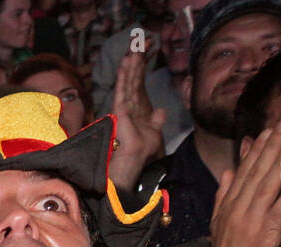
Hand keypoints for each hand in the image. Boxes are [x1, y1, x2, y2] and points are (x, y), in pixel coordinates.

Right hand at [108, 52, 164, 191]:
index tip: (141, 57)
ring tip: (132, 49)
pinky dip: (124, 77)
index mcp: (134, 113)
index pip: (136, 89)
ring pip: (127, 83)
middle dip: (135, 65)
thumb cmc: (140, 154)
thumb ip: (156, 121)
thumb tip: (161, 110)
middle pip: (132, 83)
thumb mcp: (154, 134)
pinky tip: (126, 64)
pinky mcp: (120, 112)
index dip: (139, 73)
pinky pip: (123, 91)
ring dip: (130, 66)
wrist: (131, 166)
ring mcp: (122, 110)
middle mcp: (127, 110)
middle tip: (137, 46)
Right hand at [200, 121, 280, 246]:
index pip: (245, 171)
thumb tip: (227, 171)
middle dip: (272, 147)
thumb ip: (223, 194)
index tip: (267, 132)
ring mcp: (252, 219)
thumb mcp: (217, 220)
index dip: (257, 150)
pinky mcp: (264, 232)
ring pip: (268, 185)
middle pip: (258, 172)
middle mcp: (240, 207)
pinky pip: (279, 210)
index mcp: (230, 203)